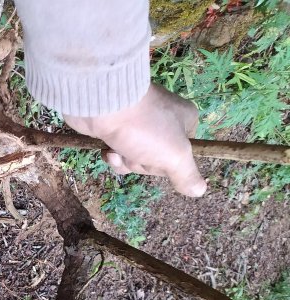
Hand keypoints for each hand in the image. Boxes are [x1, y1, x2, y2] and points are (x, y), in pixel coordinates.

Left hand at [63, 84, 206, 196]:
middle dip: (142, 162)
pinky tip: (107, 147)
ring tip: (119, 147)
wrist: (103, 104)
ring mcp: (137, 122)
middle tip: (138, 151)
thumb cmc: (145, 129)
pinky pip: (118, 151)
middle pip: (156, 159)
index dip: (170, 163)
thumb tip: (200, 191)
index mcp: (185, 120)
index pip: (183, 155)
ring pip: (135, 158)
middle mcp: (163, 119)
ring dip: (125, 160)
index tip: (164, 158)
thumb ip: (187, 175)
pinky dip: (112, 153)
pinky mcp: (115, 126)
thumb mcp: (174, 156)